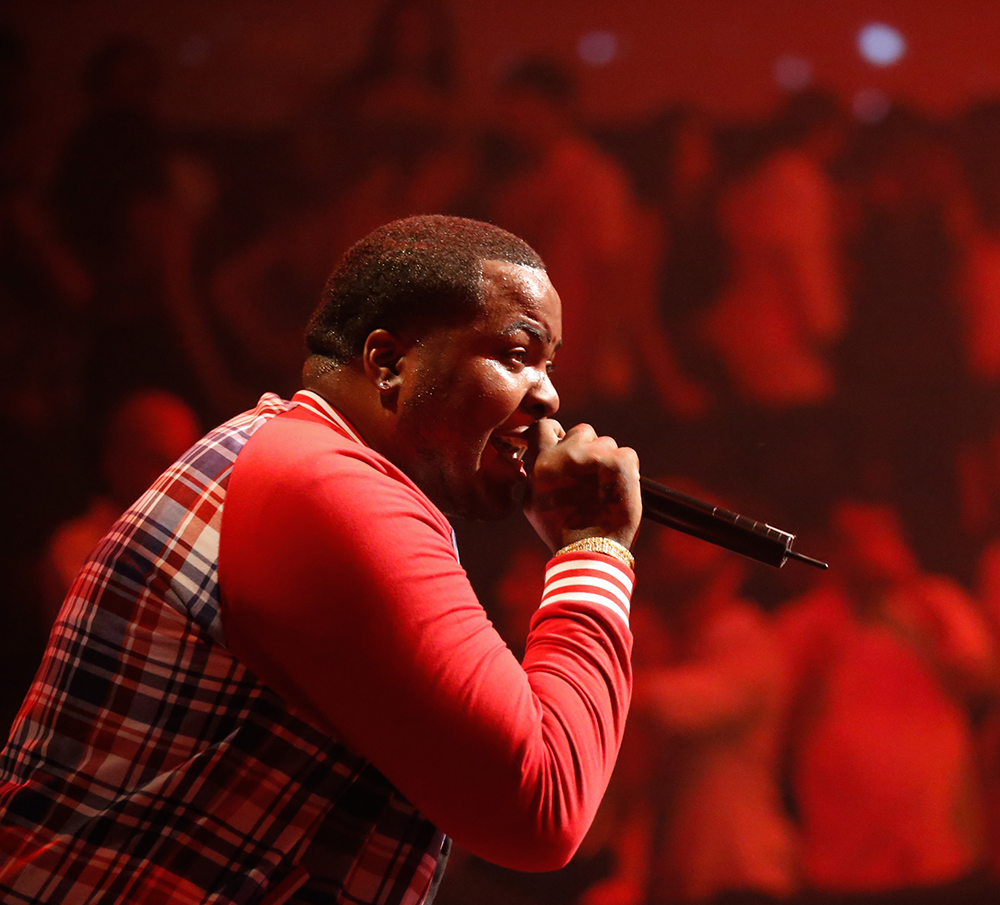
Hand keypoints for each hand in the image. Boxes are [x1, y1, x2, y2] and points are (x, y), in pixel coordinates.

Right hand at [523, 419, 640, 552]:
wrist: (590, 552)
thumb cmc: (559, 532)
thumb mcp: (532, 504)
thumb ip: (535, 475)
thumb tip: (541, 459)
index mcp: (543, 463)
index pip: (544, 427)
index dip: (556, 431)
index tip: (563, 441)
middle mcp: (568, 455)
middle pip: (582, 431)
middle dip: (587, 447)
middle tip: (590, 473)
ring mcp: (595, 457)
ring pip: (607, 443)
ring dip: (607, 460)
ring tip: (605, 487)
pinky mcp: (620, 464)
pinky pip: (627, 454)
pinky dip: (627, 469)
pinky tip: (621, 488)